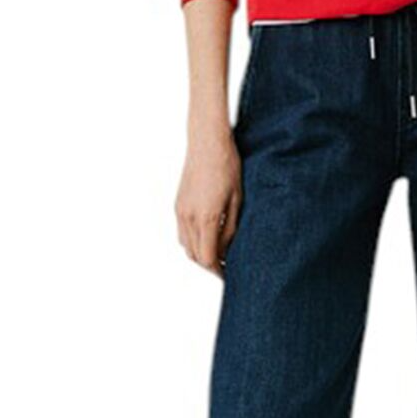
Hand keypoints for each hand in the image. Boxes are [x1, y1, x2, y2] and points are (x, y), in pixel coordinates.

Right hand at [176, 124, 243, 275]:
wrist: (207, 142)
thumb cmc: (227, 166)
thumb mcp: (238, 200)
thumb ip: (231, 228)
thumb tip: (228, 250)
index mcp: (206, 218)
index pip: (208, 258)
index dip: (218, 270)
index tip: (229, 275)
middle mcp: (188, 217)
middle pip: (194, 255)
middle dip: (209, 266)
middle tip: (226, 269)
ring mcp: (180, 210)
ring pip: (186, 245)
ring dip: (199, 254)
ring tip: (218, 255)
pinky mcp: (178, 204)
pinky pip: (182, 232)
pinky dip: (192, 241)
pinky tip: (207, 237)